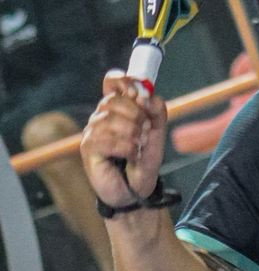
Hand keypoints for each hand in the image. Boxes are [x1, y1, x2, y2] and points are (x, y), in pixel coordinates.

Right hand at [80, 71, 167, 207]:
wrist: (138, 188)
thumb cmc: (144, 159)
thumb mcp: (158, 131)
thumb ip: (156, 109)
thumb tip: (146, 94)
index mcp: (118, 108)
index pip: (113, 81)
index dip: (125, 82)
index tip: (139, 93)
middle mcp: (102, 116)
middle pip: (114, 100)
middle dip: (137, 115)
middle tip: (145, 133)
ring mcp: (92, 132)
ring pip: (111, 120)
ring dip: (133, 134)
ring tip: (139, 147)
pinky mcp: (88, 148)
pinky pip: (108, 139)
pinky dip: (126, 148)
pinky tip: (131, 156)